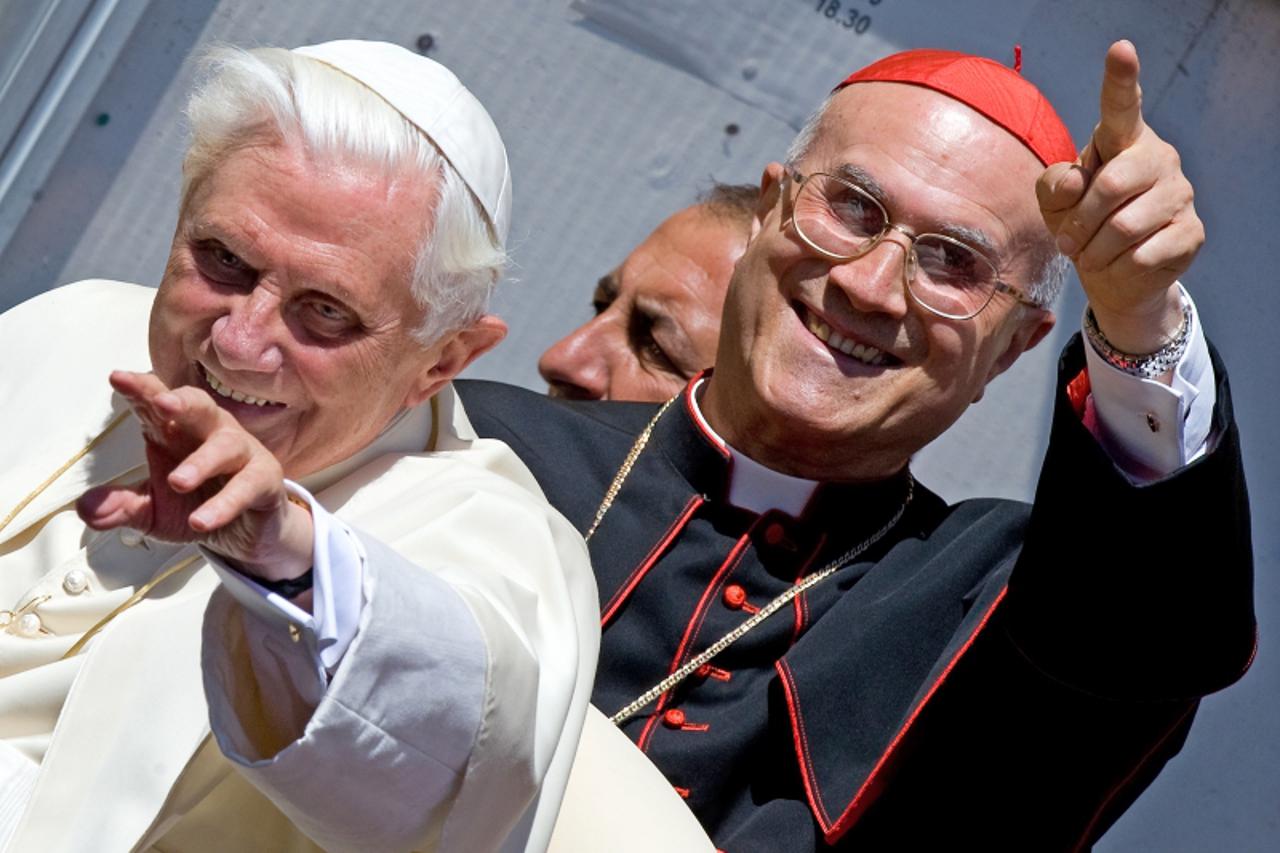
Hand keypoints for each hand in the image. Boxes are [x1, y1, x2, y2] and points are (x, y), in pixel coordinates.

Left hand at [76, 371, 312, 582]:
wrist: (247, 533)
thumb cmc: (199, 505)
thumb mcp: (153, 511)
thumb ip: (122, 507)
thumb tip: (85, 509)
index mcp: (177, 432)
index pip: (156, 403)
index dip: (140, 389)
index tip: (117, 378)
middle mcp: (210, 433)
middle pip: (199, 405)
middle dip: (182, 401)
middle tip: (162, 403)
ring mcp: (242, 453)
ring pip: (226, 444)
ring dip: (202, 461)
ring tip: (178, 482)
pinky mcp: (265, 479)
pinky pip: (248, 485)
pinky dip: (225, 503)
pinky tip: (202, 520)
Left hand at [1036, 40, 1202, 355]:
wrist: (1113, 276)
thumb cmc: (1081, 225)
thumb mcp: (1054, 204)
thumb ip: (1052, 185)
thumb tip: (1075, 182)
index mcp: (1123, 141)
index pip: (1122, 107)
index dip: (1121, 79)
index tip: (1120, 49)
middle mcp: (1158, 158)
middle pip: (1110, 187)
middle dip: (1079, 223)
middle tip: (1067, 242)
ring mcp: (1180, 194)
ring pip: (1124, 228)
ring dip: (1093, 252)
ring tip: (1090, 255)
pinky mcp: (1190, 233)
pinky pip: (1142, 256)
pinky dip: (1117, 269)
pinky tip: (1119, 266)